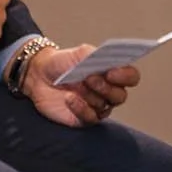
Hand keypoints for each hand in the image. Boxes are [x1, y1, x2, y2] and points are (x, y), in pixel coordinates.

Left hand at [23, 44, 138, 128]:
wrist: (40, 76)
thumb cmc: (62, 63)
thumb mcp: (79, 53)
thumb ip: (95, 55)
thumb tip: (107, 61)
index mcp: (112, 73)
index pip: (131, 77)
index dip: (126, 76)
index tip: (111, 72)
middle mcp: (108, 91)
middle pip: (121, 96)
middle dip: (106, 87)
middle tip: (90, 78)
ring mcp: (97, 106)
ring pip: (105, 107)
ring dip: (92, 96)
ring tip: (78, 85)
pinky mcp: (84, 118)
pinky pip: (90, 118)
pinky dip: (81, 108)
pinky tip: (70, 99)